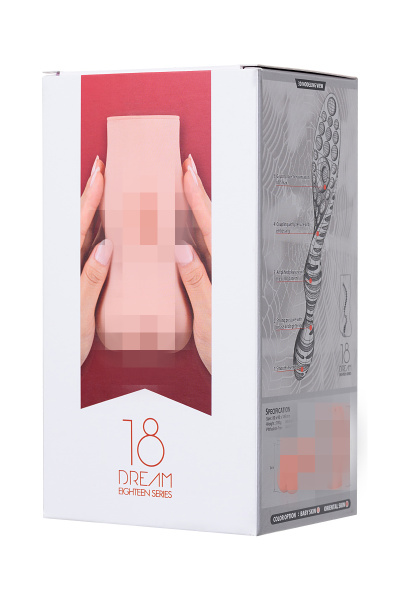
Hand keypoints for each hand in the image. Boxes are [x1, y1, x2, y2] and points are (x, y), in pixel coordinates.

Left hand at [80, 156, 112, 364]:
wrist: (57, 363)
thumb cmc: (66, 339)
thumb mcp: (79, 311)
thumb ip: (90, 279)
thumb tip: (106, 247)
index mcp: (67, 266)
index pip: (78, 225)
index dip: (89, 199)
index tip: (100, 175)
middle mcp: (70, 263)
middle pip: (81, 221)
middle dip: (91, 193)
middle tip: (103, 168)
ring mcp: (77, 270)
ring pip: (87, 232)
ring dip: (96, 209)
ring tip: (109, 187)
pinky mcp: (85, 280)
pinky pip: (93, 249)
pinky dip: (102, 232)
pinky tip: (113, 226)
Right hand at [175, 155, 211, 373]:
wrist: (235, 370)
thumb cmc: (226, 348)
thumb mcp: (209, 318)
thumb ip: (197, 284)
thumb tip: (181, 250)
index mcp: (225, 273)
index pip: (211, 227)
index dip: (198, 199)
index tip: (188, 173)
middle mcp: (224, 269)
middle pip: (210, 223)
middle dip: (198, 193)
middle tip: (185, 167)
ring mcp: (218, 275)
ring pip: (206, 234)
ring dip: (195, 209)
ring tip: (182, 187)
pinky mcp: (211, 284)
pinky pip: (201, 252)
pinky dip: (190, 233)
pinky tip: (180, 227)